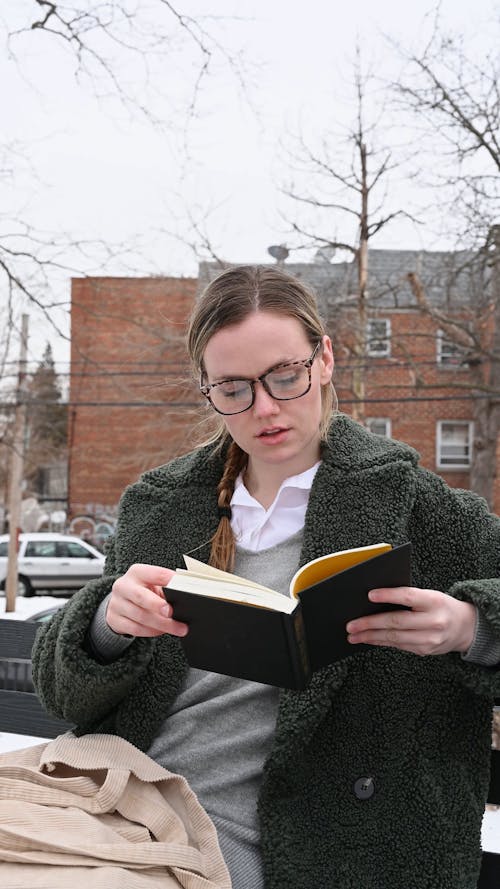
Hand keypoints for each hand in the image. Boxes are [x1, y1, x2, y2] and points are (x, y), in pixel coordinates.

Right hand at [106, 563, 188, 637]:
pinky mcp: (114, 619)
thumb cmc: (144, 591)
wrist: (121, 603)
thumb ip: (166, 588)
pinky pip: (135, 628)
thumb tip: (184, 598)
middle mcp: (123, 586)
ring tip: (177, 628)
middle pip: (141, 596)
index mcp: (136, 572)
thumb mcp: (153, 584)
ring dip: (161, 624)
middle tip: (172, 613)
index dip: (169, 580)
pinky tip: (162, 631)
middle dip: (158, 605)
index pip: (155, 573)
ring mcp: (117, 603)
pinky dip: (151, 631)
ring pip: (140, 616)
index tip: (183, 588)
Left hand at [346, 587, 475, 656]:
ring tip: (353, 635)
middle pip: (396, 622)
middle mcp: (433, 621)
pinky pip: (398, 645)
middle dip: (370, 624)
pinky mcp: (424, 651)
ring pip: (394, 637)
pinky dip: (380, 642)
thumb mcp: (430, 595)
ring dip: (370, 637)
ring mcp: (429, 639)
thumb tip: (374, 599)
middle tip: (351, 624)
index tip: (370, 595)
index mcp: (434, 601)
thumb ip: (408, 597)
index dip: (389, 595)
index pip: (409, 596)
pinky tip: (368, 639)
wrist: (464, 627)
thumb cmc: (441, 606)